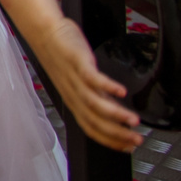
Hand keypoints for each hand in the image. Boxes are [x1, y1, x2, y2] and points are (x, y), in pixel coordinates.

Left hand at [31, 16, 144, 150]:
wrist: (43, 31)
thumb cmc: (63, 55)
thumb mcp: (79, 80)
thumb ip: (97, 96)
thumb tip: (117, 111)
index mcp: (74, 100)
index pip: (91, 128)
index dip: (110, 141)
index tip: (129, 149)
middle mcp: (73, 93)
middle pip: (94, 121)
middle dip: (117, 134)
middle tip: (137, 140)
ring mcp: (74, 78)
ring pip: (94, 103)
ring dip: (116, 115)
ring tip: (134, 121)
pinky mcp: (76, 62)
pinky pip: (91, 77)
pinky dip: (107, 86)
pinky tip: (122, 91)